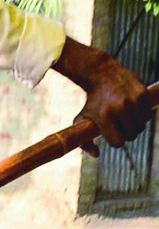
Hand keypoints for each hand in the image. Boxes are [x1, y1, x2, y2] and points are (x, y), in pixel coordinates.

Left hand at [54, 37, 153, 151]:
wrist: (103, 74)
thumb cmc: (92, 101)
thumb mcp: (81, 120)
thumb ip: (84, 141)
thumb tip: (97, 155)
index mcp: (104, 116)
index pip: (118, 142)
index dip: (116, 141)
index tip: (113, 135)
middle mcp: (120, 107)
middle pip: (131, 135)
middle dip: (126, 134)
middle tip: (120, 127)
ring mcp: (133, 100)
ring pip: (141, 126)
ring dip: (135, 126)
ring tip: (126, 119)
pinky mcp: (143, 93)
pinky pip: (147, 115)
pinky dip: (142, 116)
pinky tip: (134, 111)